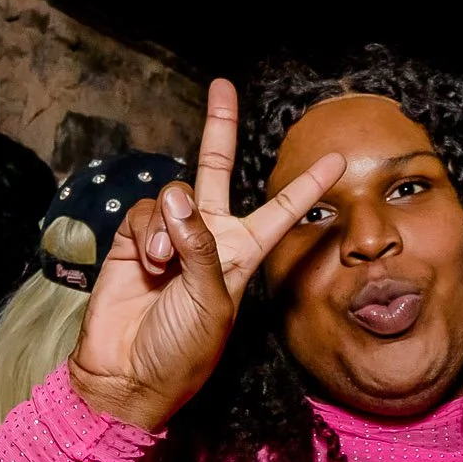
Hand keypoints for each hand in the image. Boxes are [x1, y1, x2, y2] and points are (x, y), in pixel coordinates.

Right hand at [68, 78, 344, 431]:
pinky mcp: (133, 242)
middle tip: (223, 86)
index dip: (306, 186)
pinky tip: (147, 264)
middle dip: (219, 129)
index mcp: (243, 256)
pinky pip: (145, 214)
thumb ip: (200, 246)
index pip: (281, 212)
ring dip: (169, 227)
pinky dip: (146, 235)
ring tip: (163, 268)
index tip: (335, 161)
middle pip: (217, 171)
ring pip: (173, 196)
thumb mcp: (210, 301)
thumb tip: (178, 194)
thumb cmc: (182, 351)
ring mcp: (170, 238)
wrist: (128, 375)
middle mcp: (210, 240)